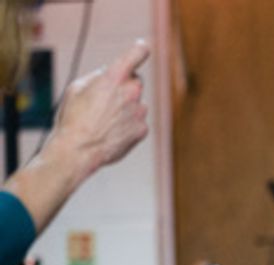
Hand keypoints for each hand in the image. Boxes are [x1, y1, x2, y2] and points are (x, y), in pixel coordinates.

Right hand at [47, 40, 150, 177]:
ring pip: (137, 103)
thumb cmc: (73, 117)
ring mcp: (140, 111)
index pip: (136, 54)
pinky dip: (128, 124)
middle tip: (105, 99)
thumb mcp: (77, 87)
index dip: (140, 49)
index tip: (142, 47)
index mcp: (114, 76)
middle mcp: (132, 91)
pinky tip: (111, 131)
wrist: (78, 150)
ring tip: (104, 120)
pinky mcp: (143, 129)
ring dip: (126, 107)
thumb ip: (98, 76)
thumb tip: (111, 73)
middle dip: (124, 85)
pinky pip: (138, 121)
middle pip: (135, 81)